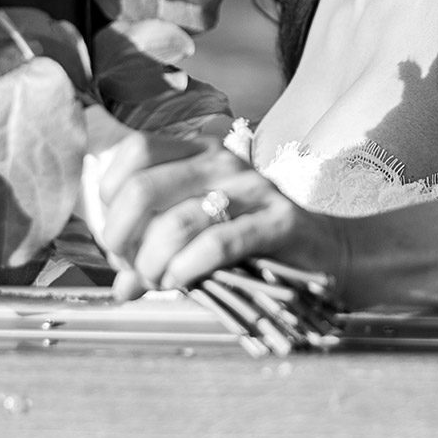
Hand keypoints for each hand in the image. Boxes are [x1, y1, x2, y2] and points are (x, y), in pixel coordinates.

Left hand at [88, 125, 342, 298]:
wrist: (327, 252)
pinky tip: (181, 281)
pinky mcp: (276, 222)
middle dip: (122, 236)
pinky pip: (216, 244)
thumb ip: (156, 254)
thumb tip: (119, 287)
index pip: (136, 151)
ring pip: (175, 223)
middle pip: (143, 187)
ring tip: (158, 280)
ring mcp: (252, 189)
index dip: (111, 194)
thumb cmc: (254, 244)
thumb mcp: (198, 237)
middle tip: (131, 266)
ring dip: (153, 263)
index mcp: (200, 153)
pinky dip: (186, 268)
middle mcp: (223, 162)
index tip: (117, 233)